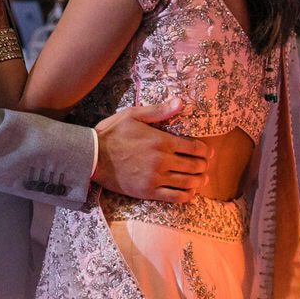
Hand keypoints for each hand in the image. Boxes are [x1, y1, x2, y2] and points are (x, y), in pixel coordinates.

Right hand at [94, 99, 212, 202]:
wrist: (92, 156)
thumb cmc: (112, 133)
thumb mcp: (133, 115)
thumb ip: (159, 111)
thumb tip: (181, 102)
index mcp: (161, 141)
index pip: (193, 147)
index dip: (204, 150)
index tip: (207, 151)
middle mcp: (162, 161)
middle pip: (193, 166)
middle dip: (203, 165)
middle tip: (205, 165)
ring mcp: (156, 178)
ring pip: (187, 182)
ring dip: (198, 181)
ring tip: (202, 178)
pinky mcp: (148, 192)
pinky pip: (174, 197)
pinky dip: (186, 196)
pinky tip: (189, 193)